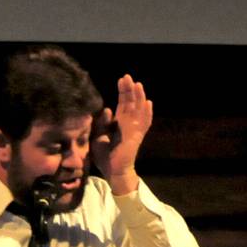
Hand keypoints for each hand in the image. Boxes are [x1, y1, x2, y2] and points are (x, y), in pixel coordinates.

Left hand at [92, 74, 152, 194]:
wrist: (112, 170)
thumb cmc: (104, 155)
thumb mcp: (97, 136)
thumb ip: (102, 123)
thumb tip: (107, 109)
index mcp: (118, 123)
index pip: (122, 103)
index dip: (123, 91)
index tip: (121, 79)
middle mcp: (128, 124)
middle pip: (131, 103)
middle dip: (129, 90)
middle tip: (127, 76)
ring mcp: (134, 129)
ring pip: (139, 109)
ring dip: (139, 97)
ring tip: (138, 84)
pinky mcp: (137, 136)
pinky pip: (144, 123)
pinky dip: (147, 113)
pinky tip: (148, 103)